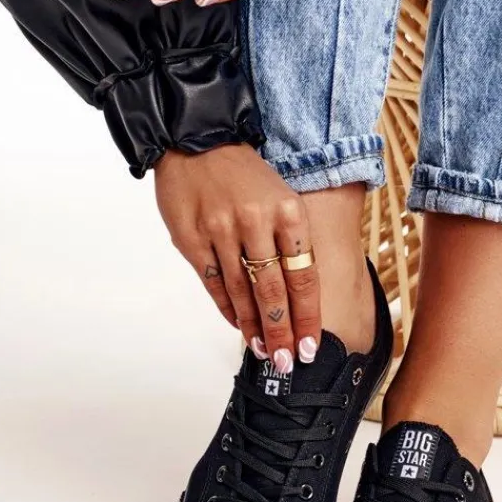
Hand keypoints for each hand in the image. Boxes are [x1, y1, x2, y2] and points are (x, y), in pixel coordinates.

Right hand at [155, 145, 321, 370]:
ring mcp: (220, 231)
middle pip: (273, 291)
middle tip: (287, 362)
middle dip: (282, 332)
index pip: (303, 276)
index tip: (310, 345)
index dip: (307, 316)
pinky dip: (227, 307)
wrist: (196, 140)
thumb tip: (300, 293)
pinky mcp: (191, 238)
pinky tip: (238, 324)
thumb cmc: (246, 173)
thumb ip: (291, 241)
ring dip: (254, 327)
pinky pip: (213, 282)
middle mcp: (255, 222)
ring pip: (242, 292)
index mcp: (287, 211)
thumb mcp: (282, 195)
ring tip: (264, 351)